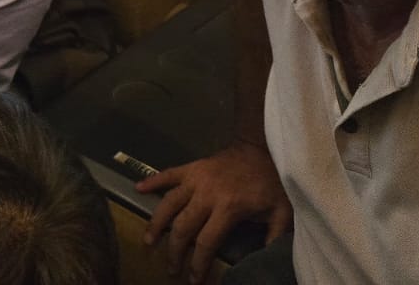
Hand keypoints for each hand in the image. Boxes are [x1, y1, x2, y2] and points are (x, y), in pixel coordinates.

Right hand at [137, 141, 291, 283]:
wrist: (260, 147)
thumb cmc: (270, 183)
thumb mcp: (281, 213)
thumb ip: (274, 238)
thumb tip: (265, 263)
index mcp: (228, 208)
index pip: (206, 242)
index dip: (198, 264)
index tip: (193, 281)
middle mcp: (206, 194)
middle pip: (182, 227)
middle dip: (174, 251)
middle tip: (171, 269)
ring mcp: (195, 179)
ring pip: (169, 203)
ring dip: (156, 223)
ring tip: (148, 241)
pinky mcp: (191, 167)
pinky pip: (168, 174)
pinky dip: (152, 181)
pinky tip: (137, 189)